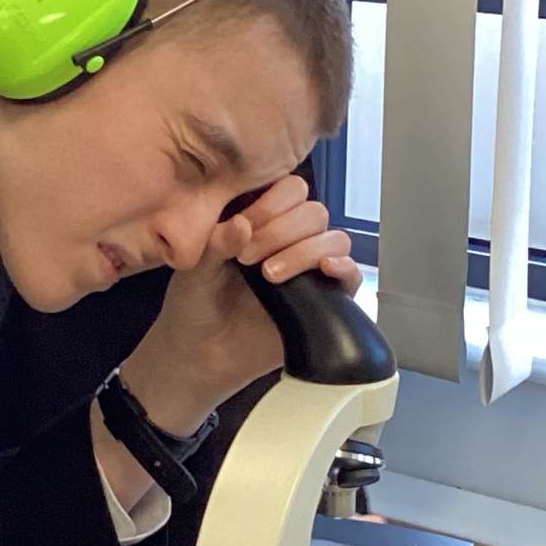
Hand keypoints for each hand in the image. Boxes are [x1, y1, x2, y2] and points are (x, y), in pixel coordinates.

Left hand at [122, 175, 357, 428]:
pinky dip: (344, 267)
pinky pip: (350, 276)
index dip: (272, 204)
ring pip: (334, 239)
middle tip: (248, 258)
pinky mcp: (324, 300)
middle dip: (282, 231)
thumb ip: (215, 245)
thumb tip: (242, 224)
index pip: (288, 191)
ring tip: (270, 274)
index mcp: (261, 221)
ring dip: (305, 250)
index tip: (245, 226)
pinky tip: (324, 269)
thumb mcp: (195, 271)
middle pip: (313, 212)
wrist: (200, 355)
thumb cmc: (194, 306)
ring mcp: (309, 269)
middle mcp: (290, 240)